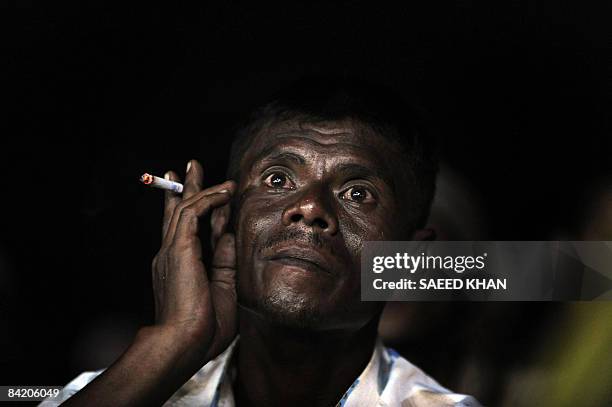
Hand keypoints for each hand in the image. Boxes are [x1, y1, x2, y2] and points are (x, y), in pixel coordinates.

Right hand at [152, 159, 237, 361]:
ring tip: (207, 169)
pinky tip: (225, 191)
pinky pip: (193, 212)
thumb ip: (224, 262)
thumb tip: (229, 237)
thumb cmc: (203, 329)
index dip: (199, 209)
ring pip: (184, 207)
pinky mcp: (180, 248)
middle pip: (178, 211)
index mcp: (180, 266)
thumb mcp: (222, 289)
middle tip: (189, 167)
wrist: (184, 343)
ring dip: (199, 186)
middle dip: (186, 188)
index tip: (211, 194)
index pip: (187, 229)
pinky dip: (209, 199)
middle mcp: (172, 254)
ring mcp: (173, 250)